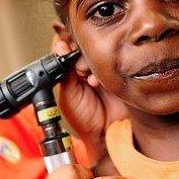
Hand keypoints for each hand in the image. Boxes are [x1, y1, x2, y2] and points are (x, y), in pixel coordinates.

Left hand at [53, 34, 128, 161]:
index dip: (66, 44)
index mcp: (72, 70)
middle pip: (83, 46)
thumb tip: (60, 47)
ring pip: (97, 52)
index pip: (68, 47)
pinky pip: (112, 62)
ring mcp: (104, 69)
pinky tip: (98, 83)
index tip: (65, 48)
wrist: (105, 134)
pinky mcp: (118, 73)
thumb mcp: (68, 94)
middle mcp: (88, 66)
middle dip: (79, 55)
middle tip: (79, 71)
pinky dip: (103, 70)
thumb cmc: (84, 118)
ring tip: (88, 80)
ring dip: (91, 64)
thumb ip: (64, 72)